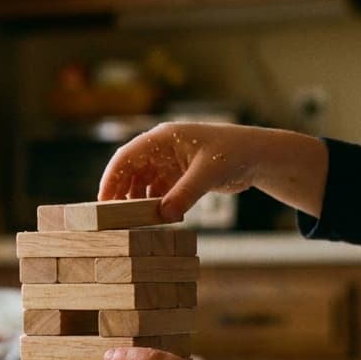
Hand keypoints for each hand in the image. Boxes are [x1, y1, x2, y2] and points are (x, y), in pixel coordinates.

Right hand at [99, 122, 258, 221]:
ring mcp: (169, 163)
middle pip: (130, 171)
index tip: (102, 201)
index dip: (111, 179)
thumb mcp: (208, 174)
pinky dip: (155, 205)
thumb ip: (184, 194)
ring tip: (135, 221)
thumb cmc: (234, 153)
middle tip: (113, 218)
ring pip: (142, 184)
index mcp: (162, 138)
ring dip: (138, 202)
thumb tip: (164, 216)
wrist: (257, 156)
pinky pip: (158, 192)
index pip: (126, 157)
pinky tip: (158, 219)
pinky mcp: (179, 177)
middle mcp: (161, 149)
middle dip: (121, 193)